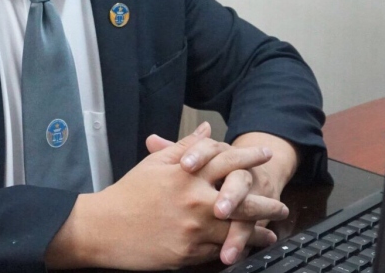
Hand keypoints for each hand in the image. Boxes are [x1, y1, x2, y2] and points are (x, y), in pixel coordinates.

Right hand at [45, 124, 285, 269]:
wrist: (103, 229)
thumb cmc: (128, 194)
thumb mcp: (155, 164)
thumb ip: (185, 147)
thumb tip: (207, 130)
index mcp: (187, 174)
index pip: (227, 160)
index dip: (249, 157)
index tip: (265, 155)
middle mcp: (195, 200)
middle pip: (242, 200)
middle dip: (266, 204)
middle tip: (281, 206)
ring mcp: (193, 229)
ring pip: (235, 230)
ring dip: (257, 232)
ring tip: (270, 233)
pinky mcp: (188, 253)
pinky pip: (218, 251)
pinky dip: (234, 249)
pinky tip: (243, 249)